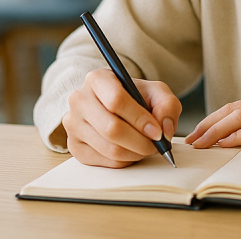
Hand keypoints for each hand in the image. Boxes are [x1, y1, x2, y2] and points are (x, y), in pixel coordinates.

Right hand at [62, 69, 181, 167]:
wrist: (115, 106)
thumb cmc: (134, 97)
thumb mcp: (155, 92)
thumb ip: (167, 105)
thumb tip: (165, 130)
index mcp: (97, 79)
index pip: (116, 101)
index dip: (140, 119)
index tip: (157, 131)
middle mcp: (79, 100)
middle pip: (111, 129)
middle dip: (141, 141)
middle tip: (157, 145)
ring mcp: (73, 124)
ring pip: (109, 149)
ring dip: (135, 153)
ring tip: (147, 147)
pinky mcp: (74, 146)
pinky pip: (104, 161)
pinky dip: (125, 161)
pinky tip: (132, 151)